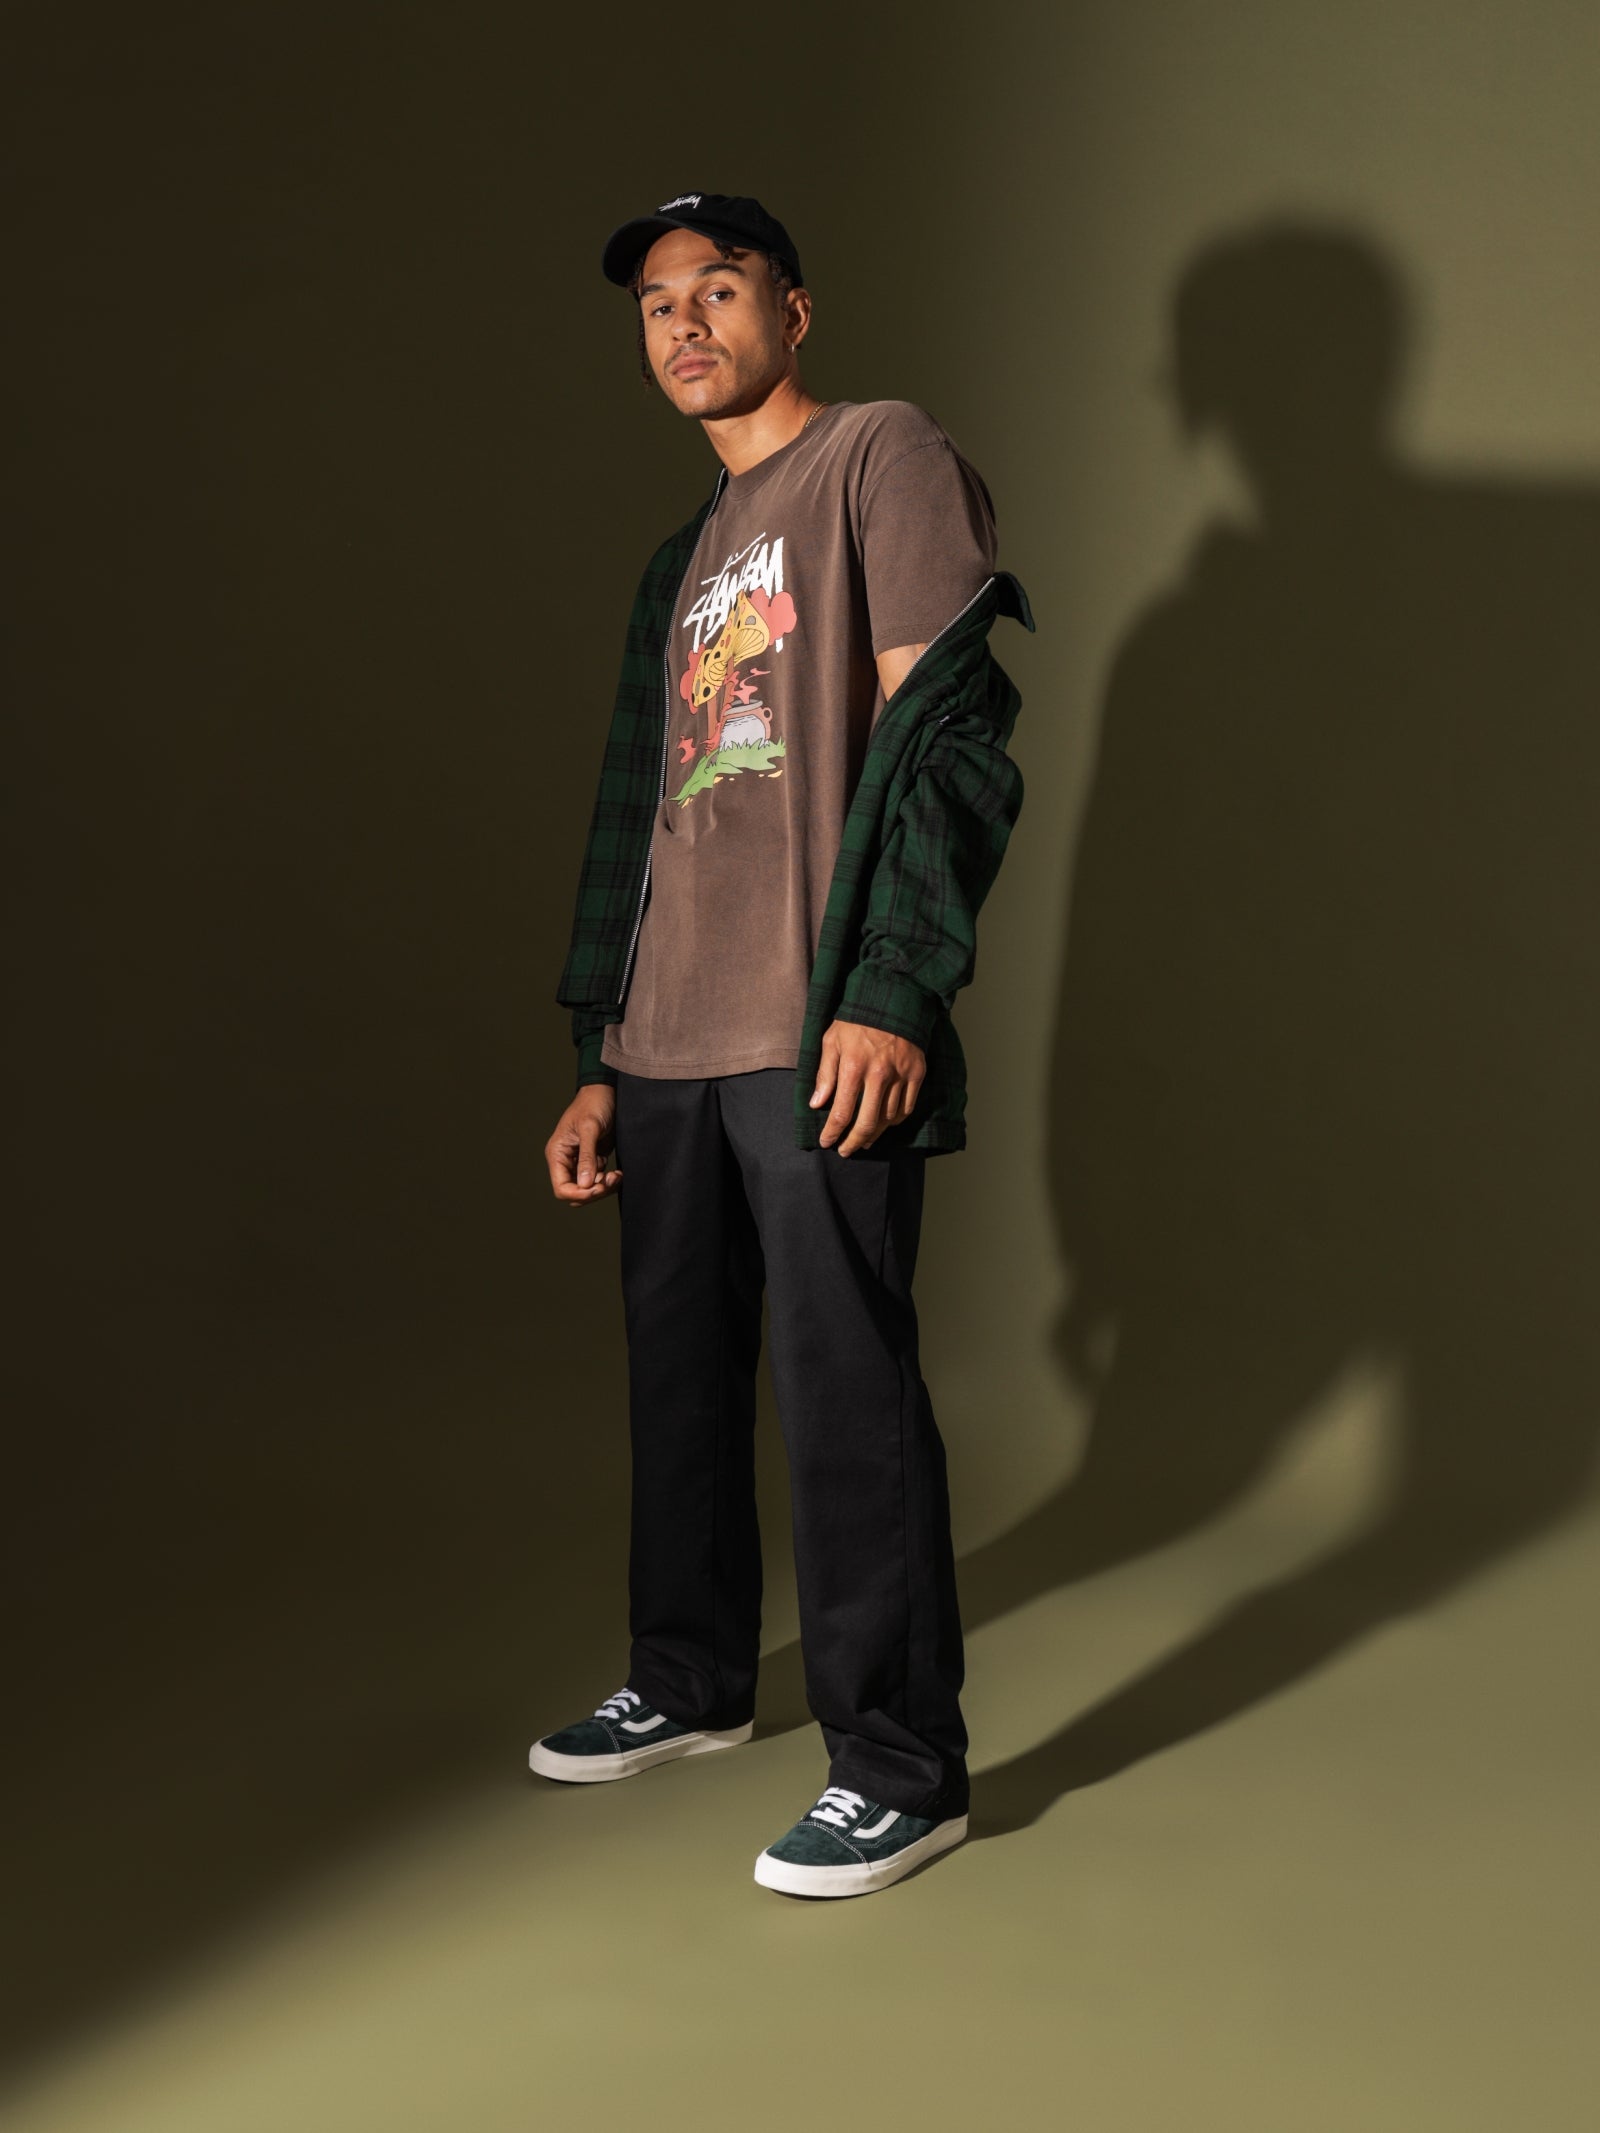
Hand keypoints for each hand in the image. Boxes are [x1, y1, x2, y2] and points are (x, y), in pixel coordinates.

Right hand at [546, 1086, 622, 1204]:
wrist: (606, 1092)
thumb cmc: (593, 1103)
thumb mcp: (589, 1128)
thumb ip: (587, 1156)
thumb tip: (584, 1184)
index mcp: (557, 1153)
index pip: (561, 1188)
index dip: (578, 1194)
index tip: (597, 1188)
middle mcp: (566, 1161)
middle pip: (575, 1192)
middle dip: (593, 1191)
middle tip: (611, 1179)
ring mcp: (579, 1162)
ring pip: (587, 1189)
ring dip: (603, 1188)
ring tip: (617, 1176)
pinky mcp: (593, 1160)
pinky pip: (598, 1180)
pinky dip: (608, 1182)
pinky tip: (617, 1174)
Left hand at [809, 1020, 925, 1155]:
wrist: (894, 999)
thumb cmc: (857, 1020)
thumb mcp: (832, 1041)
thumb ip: (824, 1074)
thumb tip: (817, 1104)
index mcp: (854, 1067)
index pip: (841, 1112)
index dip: (832, 1133)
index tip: (826, 1142)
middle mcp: (879, 1075)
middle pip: (867, 1123)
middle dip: (854, 1143)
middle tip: (845, 1151)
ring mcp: (901, 1075)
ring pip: (888, 1118)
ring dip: (875, 1134)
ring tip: (863, 1139)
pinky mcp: (917, 1073)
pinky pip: (907, 1107)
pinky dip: (896, 1120)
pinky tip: (885, 1123)